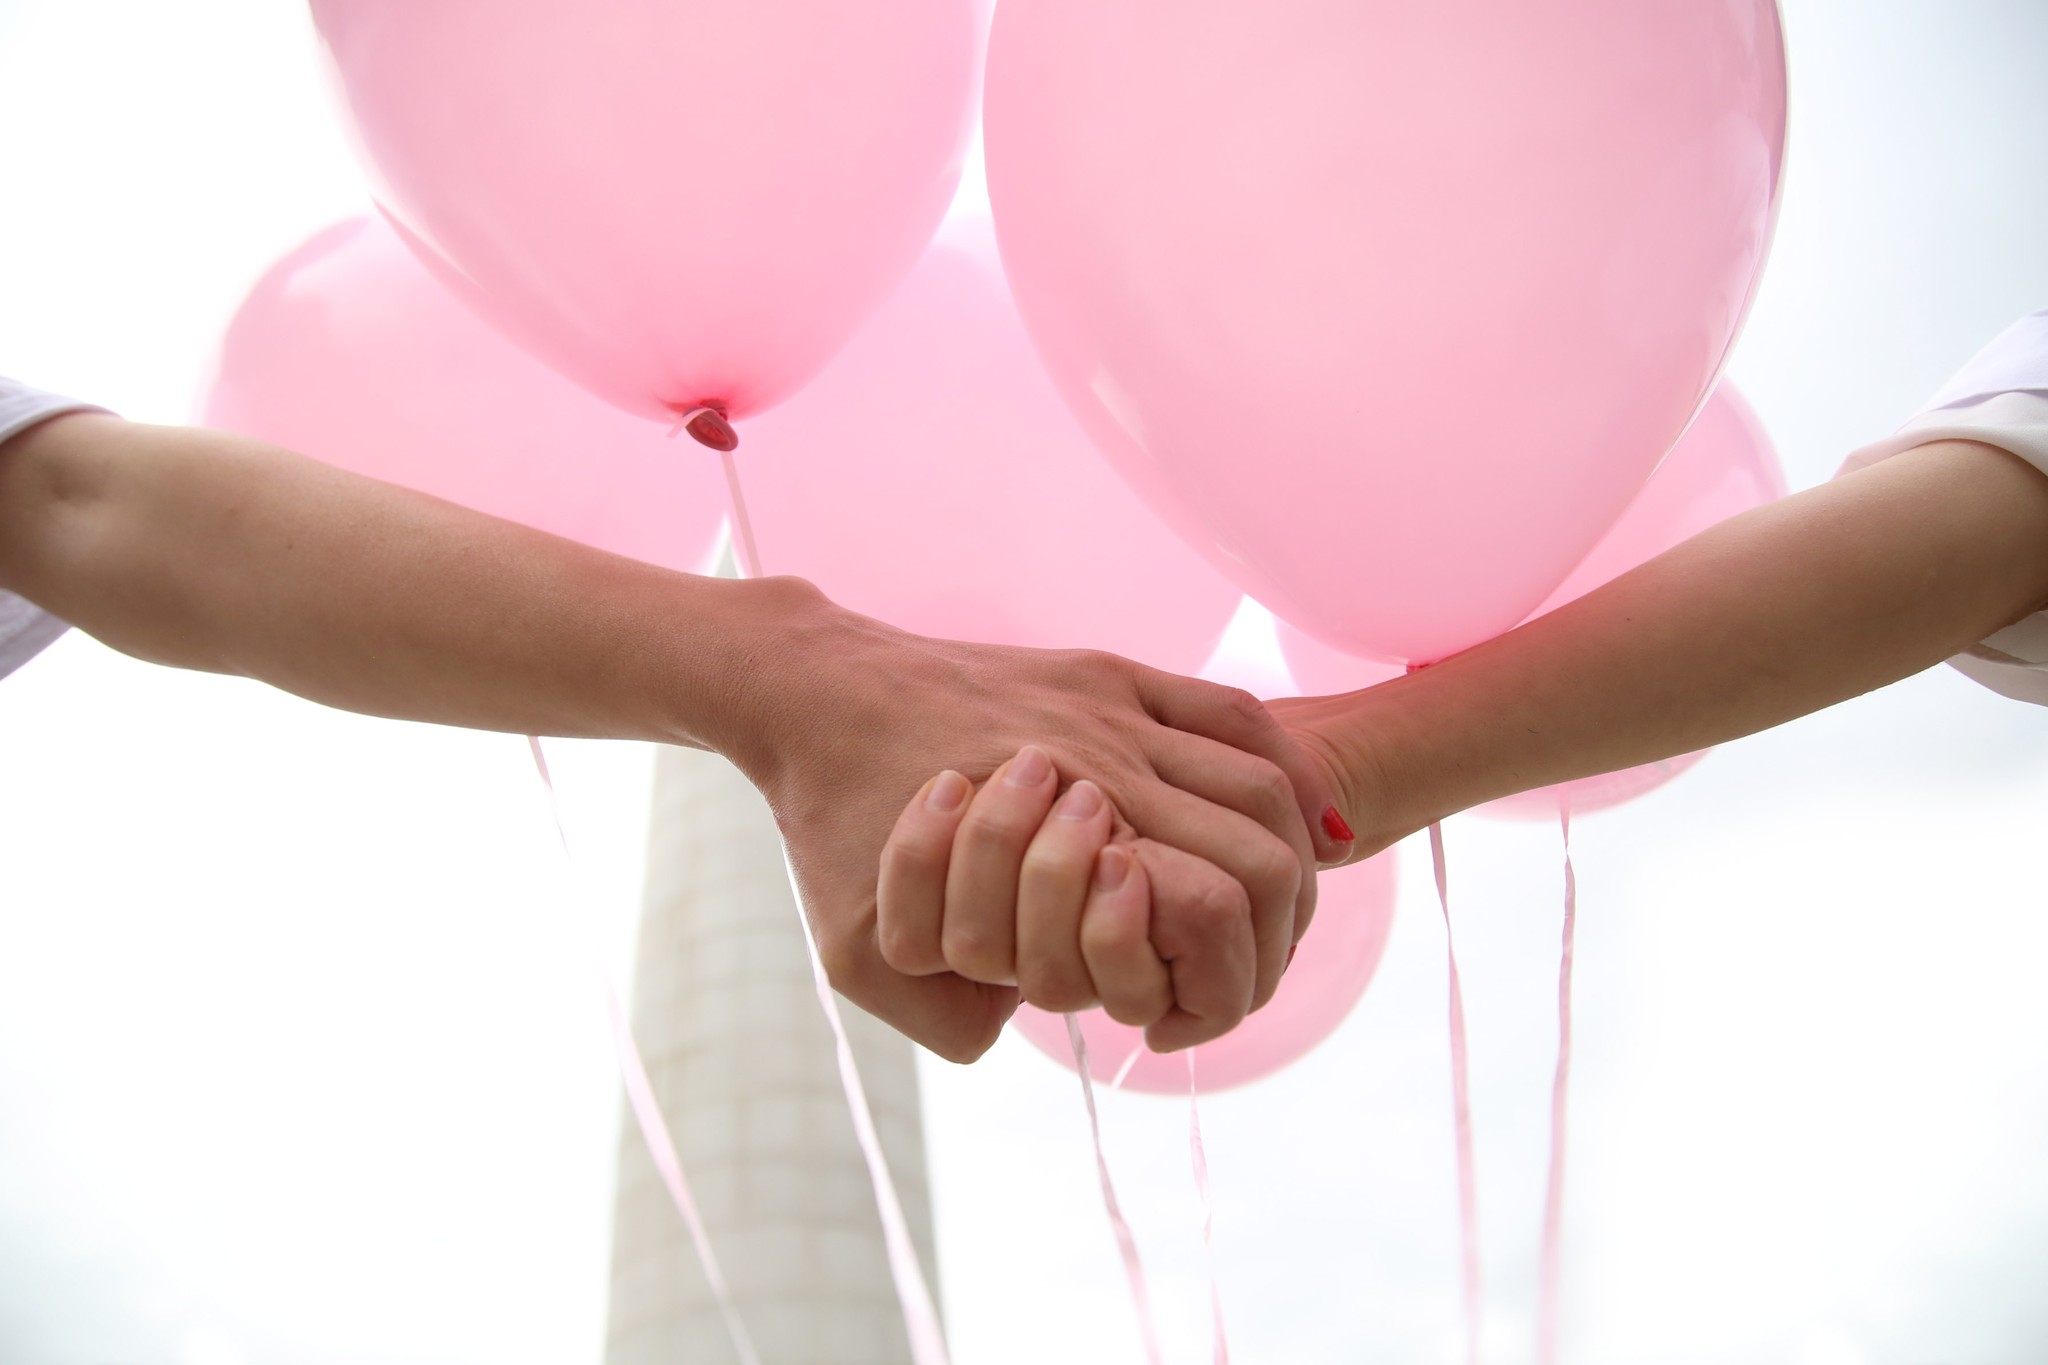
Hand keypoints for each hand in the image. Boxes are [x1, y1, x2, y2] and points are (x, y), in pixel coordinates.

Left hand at [718, 578, 1350, 1062]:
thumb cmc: (837, 827)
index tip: (1169, 1025)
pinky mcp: (1106, 671)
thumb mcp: (862, 953)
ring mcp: (1115, 708)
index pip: (1216, 915)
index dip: (1221, 990)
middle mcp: (1109, 766)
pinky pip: (1232, 712)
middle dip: (1269, 937)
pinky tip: (1306, 820)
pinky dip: (1289, 771)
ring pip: (1264, 785)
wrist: (814, 694)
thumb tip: (1017, 1030)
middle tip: (1238, 979)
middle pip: (1263, 855)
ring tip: (1276, 916)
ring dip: (1291, 861)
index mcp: (1062, 840)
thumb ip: (942, 1015)